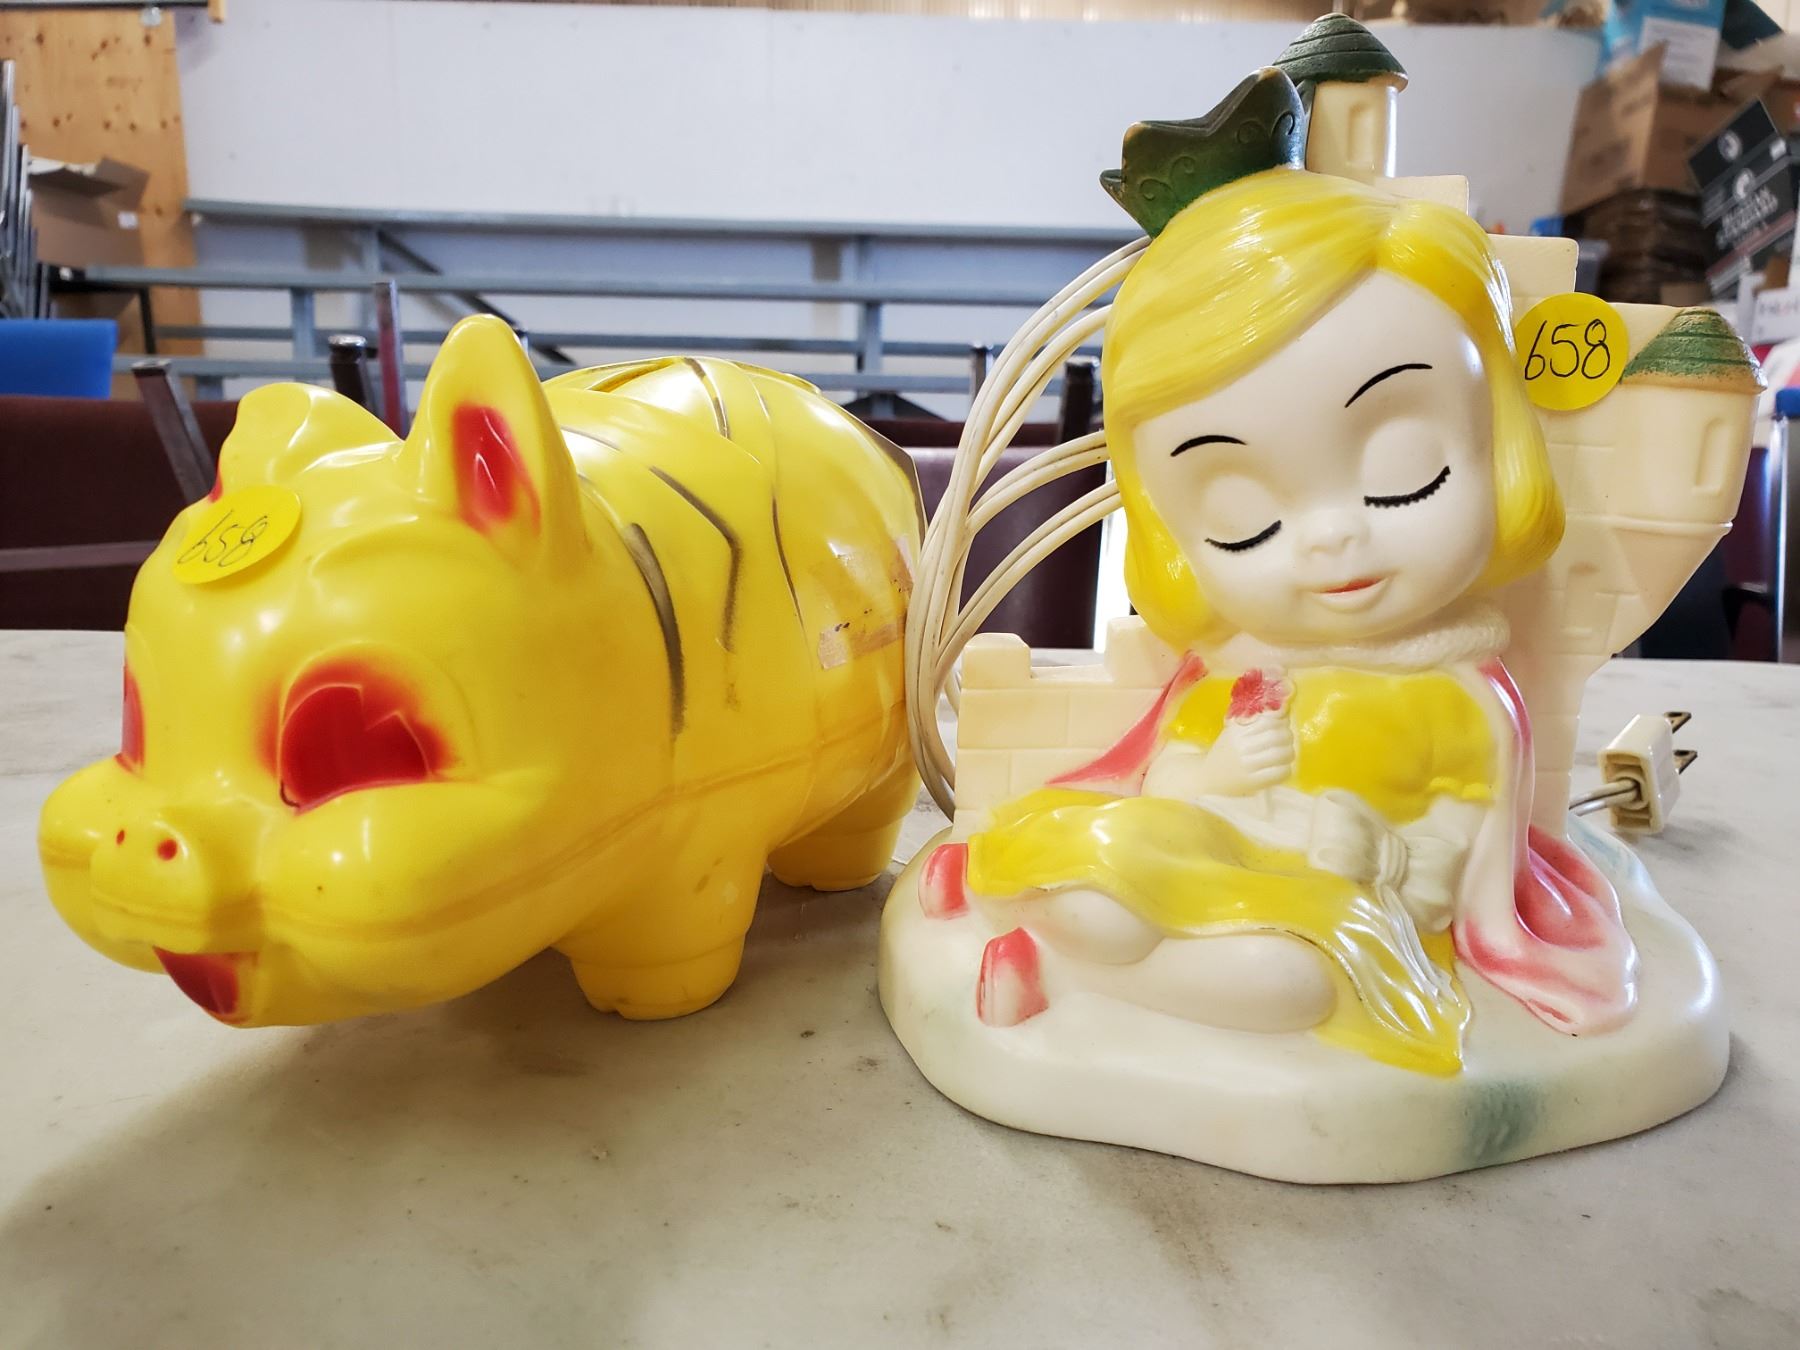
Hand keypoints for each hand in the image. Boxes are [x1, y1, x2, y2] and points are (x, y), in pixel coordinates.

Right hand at [1142, 713, 1293, 801]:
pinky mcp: (1254, 782)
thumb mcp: (1233, 733)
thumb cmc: (1223, 753)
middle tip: (1286, 739)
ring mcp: (1248, 765)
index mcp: (1237, 732)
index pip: (1269, 721)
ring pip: (1283, 753)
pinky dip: (1286, 769)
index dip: (1281, 722)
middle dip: (1288, 736)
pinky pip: (1281, 772)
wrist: (1208, 778)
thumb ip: (1253, 722)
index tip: (1282, 724)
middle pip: (1278, 736)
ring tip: (1285, 753)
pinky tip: (1280, 768)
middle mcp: (1242, 747)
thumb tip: (1282, 710)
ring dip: (1289, 752)